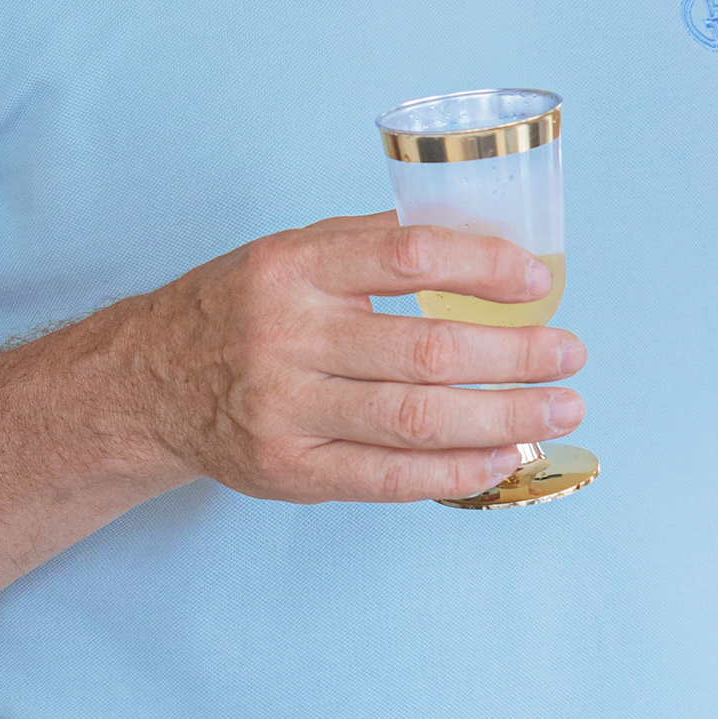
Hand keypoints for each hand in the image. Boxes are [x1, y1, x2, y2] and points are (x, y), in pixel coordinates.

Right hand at [102, 212, 585, 504]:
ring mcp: (286, 410)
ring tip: (559, 407)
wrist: (147, 383)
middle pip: (425, 350)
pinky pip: (389, 477)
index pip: (407, 256)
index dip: (483, 267)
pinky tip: (505, 455)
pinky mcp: (289, 470)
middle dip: (515, 355)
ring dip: (504, 416)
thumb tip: (485, 241)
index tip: (538, 280)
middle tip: (570, 354)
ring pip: (416, 419)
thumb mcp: (291, 252)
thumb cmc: (240, 310)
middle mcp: (287, 336)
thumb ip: (375, 244)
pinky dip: (457, 470)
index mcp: (294, 267)